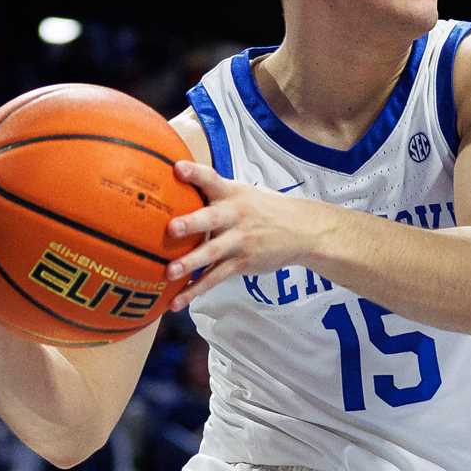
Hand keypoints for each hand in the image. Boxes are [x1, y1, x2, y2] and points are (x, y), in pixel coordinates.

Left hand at [165, 163, 324, 310]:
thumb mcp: (243, 192)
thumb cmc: (263, 209)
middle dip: (191, 223)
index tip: (178, 168)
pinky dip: (196, 290)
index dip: (195, 173)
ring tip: (169, 272)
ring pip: (212, 252)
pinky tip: (177, 302)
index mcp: (231, 194)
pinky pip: (215, 278)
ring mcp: (238, 241)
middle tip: (172, 228)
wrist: (301, 231)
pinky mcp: (241, 263)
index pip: (211, 179)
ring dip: (191, 263)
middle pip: (210, 219)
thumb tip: (174, 185)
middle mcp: (234, 216)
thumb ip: (214, 192)